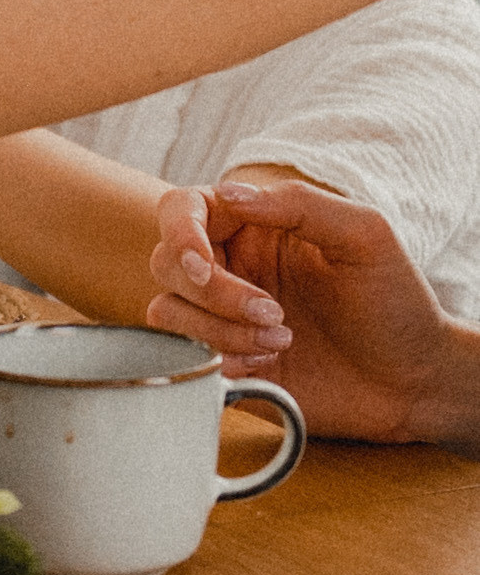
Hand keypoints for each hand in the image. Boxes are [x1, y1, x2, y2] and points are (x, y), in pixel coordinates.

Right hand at [144, 180, 459, 442]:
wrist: (409, 381)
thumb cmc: (395, 304)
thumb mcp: (364, 236)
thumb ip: (299, 203)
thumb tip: (228, 193)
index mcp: (257, 227)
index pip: (185, 210)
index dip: (180, 234)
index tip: (203, 265)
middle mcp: (231, 266)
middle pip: (166, 263)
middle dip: (215, 293)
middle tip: (274, 311)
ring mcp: (220, 315)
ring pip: (167, 311)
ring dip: (220, 330)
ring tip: (281, 340)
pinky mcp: (219, 359)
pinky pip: (181, 355)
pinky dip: (222, 359)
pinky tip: (268, 363)